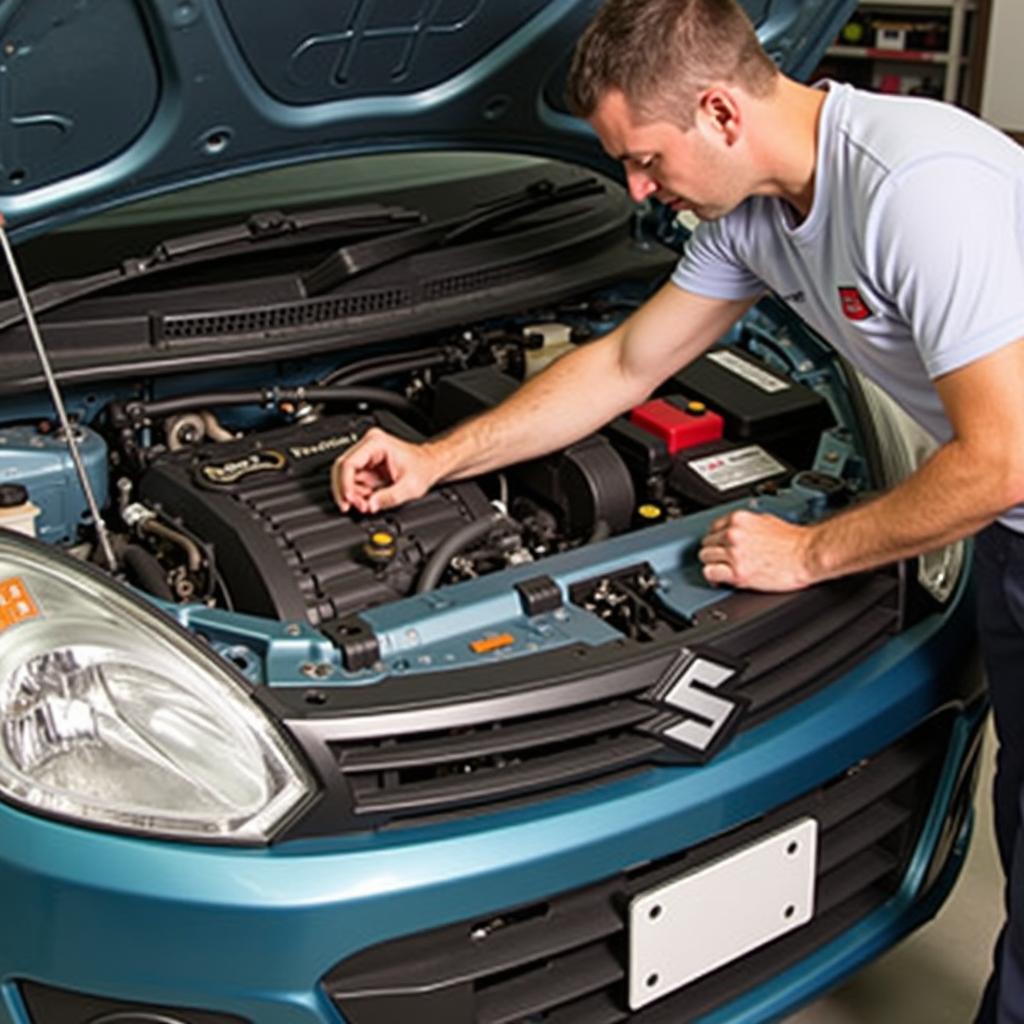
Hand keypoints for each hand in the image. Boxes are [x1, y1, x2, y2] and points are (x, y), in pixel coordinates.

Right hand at [331, 427, 440, 513]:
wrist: (430, 464)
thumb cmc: (422, 468)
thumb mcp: (409, 487)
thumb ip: (388, 497)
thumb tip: (370, 505)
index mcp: (376, 443)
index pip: (348, 463)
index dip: (344, 485)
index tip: (348, 500)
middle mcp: (368, 446)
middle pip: (341, 469)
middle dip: (345, 491)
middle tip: (353, 507)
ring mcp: (366, 455)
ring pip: (345, 476)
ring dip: (351, 494)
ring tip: (366, 505)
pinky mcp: (366, 465)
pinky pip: (353, 480)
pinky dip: (357, 493)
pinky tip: (367, 499)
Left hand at [698, 509, 816, 591]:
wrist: (808, 555)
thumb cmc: (794, 542)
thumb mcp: (765, 520)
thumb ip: (746, 525)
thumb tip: (736, 529)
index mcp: (739, 519)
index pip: (712, 528)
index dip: (716, 539)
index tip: (719, 546)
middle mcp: (733, 534)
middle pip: (706, 543)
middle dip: (715, 552)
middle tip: (722, 559)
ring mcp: (734, 554)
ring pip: (705, 558)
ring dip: (713, 564)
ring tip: (723, 569)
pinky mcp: (738, 573)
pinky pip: (710, 573)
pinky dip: (714, 578)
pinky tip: (721, 579)